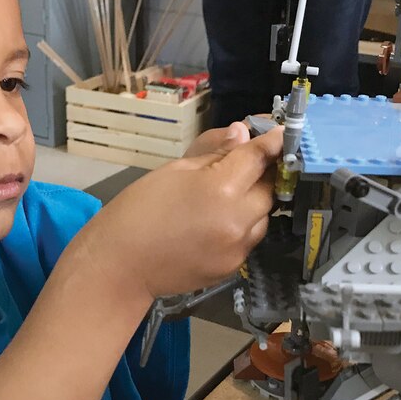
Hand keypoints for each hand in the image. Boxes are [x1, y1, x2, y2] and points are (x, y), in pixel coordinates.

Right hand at [82, 127, 283, 298]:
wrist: (120, 265)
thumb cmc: (139, 209)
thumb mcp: (174, 169)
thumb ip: (214, 153)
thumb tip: (242, 135)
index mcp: (221, 188)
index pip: (258, 157)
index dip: (271, 142)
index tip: (280, 133)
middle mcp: (238, 219)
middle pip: (269, 188)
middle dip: (262, 174)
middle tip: (247, 165)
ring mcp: (238, 247)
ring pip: (263, 216)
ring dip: (254, 201)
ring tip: (230, 196)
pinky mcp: (233, 266)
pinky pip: (250, 238)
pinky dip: (243, 225)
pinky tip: (220, 221)